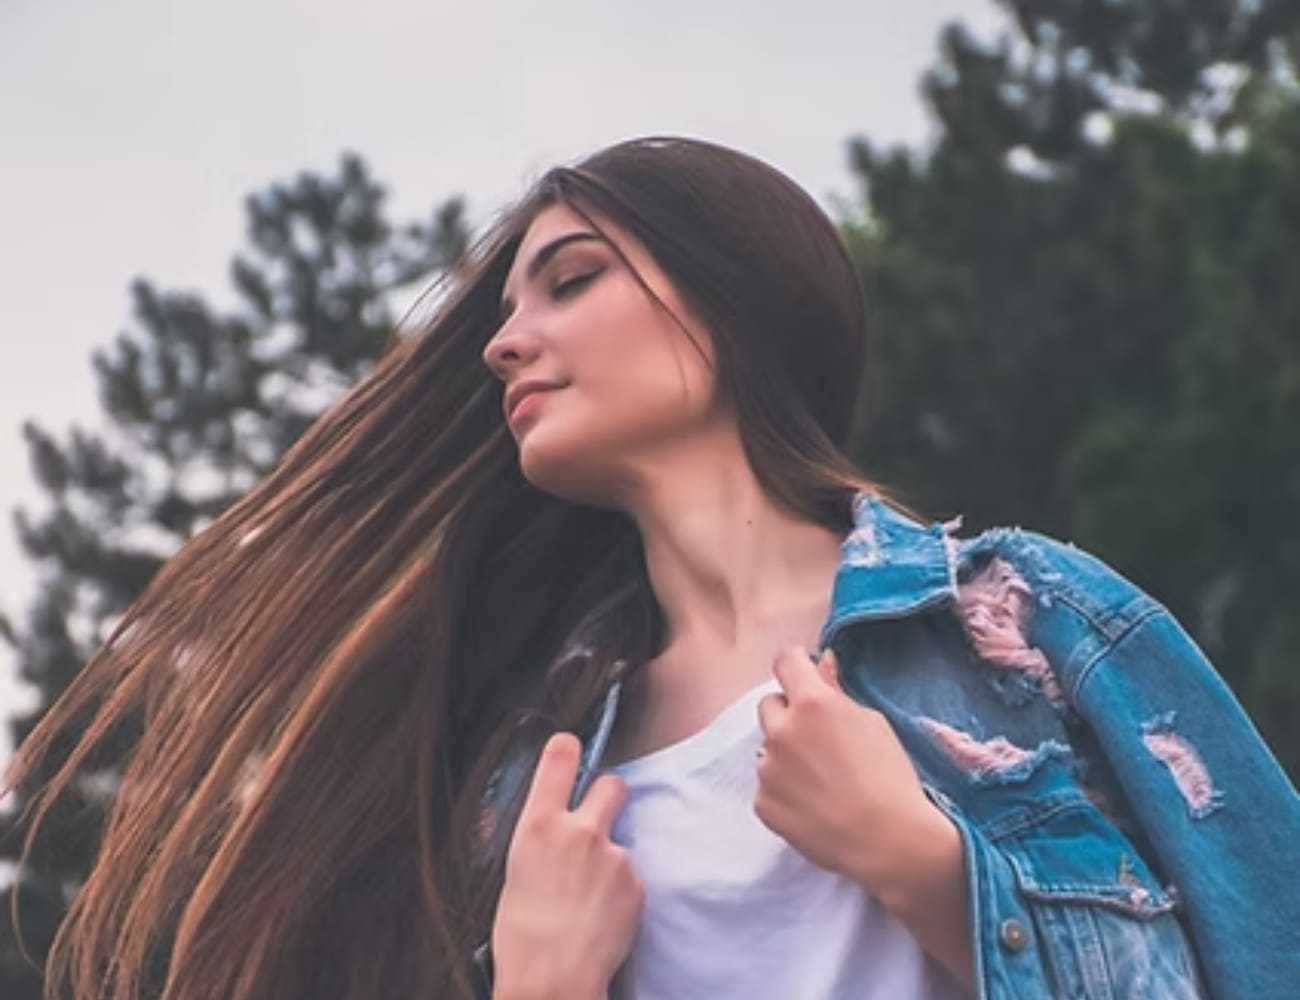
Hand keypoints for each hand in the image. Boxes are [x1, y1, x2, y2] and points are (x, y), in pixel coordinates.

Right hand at [491, 732, 643, 999]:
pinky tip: (602, 915)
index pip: (561, 757)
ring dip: (610, 859)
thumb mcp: (510, 874)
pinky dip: (621, 891)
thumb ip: (528, 837)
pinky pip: (631, 876)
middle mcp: (580, 832)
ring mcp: (613, 857)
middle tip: (596, 819)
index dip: (568, 750)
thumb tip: (530, 818)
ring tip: (588, 897)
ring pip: (620, 840)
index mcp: (538, 826)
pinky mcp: (636, 884)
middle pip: (611, 783)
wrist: (553, 982)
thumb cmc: (520, 937)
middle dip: (608, 795)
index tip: (571, 750)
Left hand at [753, 645, 943, 890]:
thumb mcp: (872, 723)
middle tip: (820, 738)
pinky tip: (815, 804)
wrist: (889, 841)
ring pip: (769, 748)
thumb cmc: (890, 778)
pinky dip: (785, 790)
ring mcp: (768, 770)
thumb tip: (820, 663)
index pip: (785, 662)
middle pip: (770, 704)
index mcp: (812, 704)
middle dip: (790, 713)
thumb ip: (837, 691)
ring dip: (787, 755)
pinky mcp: (763, 803)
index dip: (796, 665)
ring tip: (823, 780)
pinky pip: (768, 785)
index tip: (804, 674)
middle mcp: (781, 732)